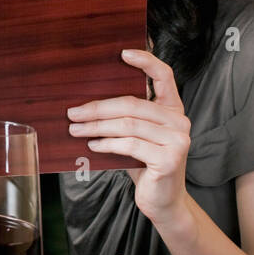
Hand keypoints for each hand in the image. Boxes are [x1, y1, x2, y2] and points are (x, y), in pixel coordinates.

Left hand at [68, 44, 191, 223]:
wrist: (162, 201)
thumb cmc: (144, 165)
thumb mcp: (136, 137)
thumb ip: (126, 118)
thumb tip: (85, 105)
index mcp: (173, 109)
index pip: (164, 76)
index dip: (145, 61)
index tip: (122, 53)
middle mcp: (180, 121)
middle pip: (133, 104)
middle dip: (98, 108)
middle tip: (73, 113)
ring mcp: (177, 140)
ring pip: (128, 124)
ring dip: (97, 127)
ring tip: (76, 130)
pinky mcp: (169, 159)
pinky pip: (130, 145)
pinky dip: (106, 144)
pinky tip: (92, 145)